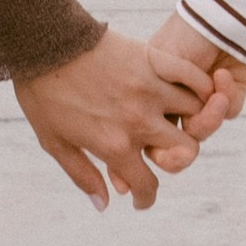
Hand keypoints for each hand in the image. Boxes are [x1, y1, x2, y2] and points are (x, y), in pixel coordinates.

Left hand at [13, 26, 226, 210]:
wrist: (45, 41)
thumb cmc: (43, 93)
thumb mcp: (54, 141)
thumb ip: (82, 175)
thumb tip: (105, 204)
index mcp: (115, 145)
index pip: (147, 184)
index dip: (146, 198)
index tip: (141, 198)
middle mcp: (140, 121)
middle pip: (185, 151)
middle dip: (177, 158)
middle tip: (164, 154)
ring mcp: (151, 89)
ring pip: (195, 113)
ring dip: (191, 119)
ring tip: (179, 119)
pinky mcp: (154, 60)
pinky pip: (193, 77)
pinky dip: (201, 86)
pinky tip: (197, 92)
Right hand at [144, 11, 245, 169]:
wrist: (217, 15)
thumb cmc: (179, 37)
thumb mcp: (154, 69)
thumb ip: (141, 108)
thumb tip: (122, 161)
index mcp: (150, 101)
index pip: (143, 141)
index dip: (138, 162)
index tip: (130, 183)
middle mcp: (174, 107)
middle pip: (173, 149)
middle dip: (177, 156)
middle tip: (181, 151)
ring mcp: (202, 104)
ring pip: (202, 132)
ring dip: (208, 119)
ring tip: (214, 96)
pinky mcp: (230, 97)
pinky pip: (228, 113)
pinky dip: (227, 98)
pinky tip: (223, 75)